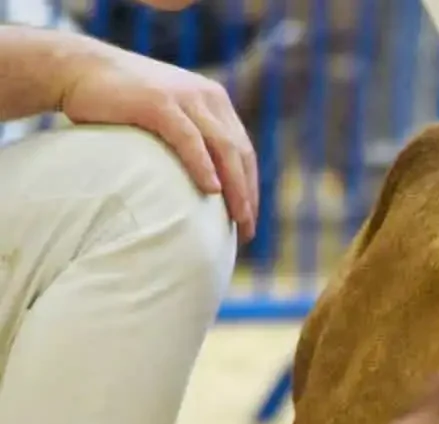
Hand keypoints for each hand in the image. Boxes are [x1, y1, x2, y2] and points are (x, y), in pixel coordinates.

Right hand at [58, 43, 256, 240]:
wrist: (77, 69)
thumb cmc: (120, 104)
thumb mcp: (166, 118)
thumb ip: (189, 140)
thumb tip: (204, 188)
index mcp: (213, 101)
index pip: (243, 151)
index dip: (251, 187)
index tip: (248, 220)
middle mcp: (206, 97)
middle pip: (239, 154)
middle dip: (247, 195)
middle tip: (247, 230)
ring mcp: (185, 97)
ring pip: (224, 148)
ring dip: (235, 188)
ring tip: (237, 219)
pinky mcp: (160, 102)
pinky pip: (190, 139)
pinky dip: (203, 166)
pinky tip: (212, 191)